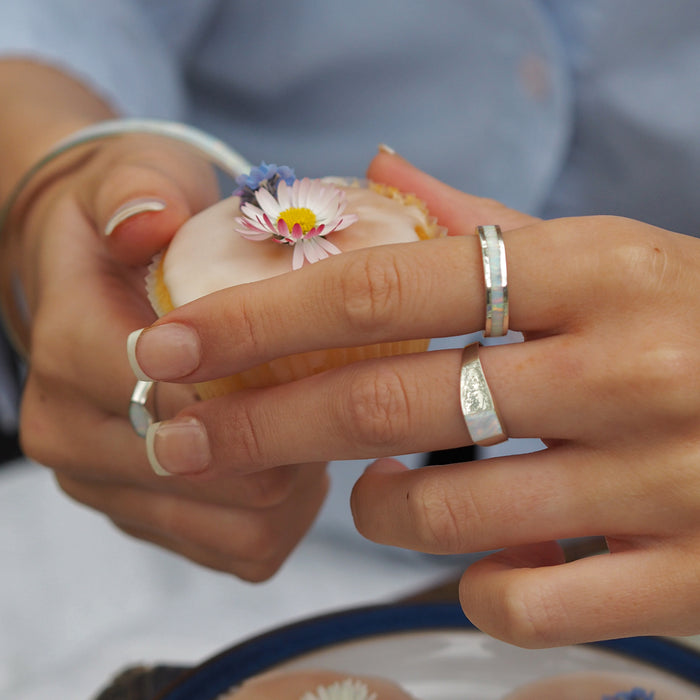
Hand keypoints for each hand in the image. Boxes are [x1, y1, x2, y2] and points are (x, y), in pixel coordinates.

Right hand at [16, 133, 327, 580]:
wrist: (92, 289)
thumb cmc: (126, 231)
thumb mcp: (129, 180)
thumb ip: (134, 190)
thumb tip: (149, 220)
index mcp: (68, 349)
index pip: (165, 392)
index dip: (252, 384)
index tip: (312, 356)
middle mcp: (72, 431)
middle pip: (211, 474)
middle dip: (284, 438)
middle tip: (332, 391)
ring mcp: (107, 486)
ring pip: (236, 529)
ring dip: (296, 484)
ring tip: (318, 425)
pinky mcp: (146, 518)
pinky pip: (240, 550)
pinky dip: (284, 515)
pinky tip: (297, 463)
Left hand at [128, 149, 699, 643]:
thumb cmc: (695, 324)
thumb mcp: (607, 254)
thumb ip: (488, 222)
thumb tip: (381, 172)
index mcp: (590, 272)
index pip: (385, 288)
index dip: (262, 319)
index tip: (175, 344)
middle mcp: (620, 369)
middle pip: (382, 400)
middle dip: (257, 424)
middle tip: (182, 437)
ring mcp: (656, 479)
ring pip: (437, 510)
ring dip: (370, 505)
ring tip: (366, 488)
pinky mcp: (680, 574)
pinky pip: (515, 597)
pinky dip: (464, 580)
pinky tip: (468, 551)